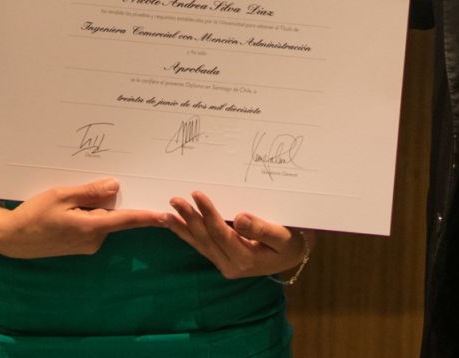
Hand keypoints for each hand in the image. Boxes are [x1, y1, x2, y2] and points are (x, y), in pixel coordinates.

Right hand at [0, 178, 169, 258]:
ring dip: (95, 206)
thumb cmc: (33, 215)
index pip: (126, 220)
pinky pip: (90, 224)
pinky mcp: (77, 244)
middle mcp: (92, 240)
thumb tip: (116, 187)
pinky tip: (69, 204)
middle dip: (113, 201)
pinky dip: (86, 213)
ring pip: (100, 219)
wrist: (11, 239)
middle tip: (114, 181)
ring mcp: (85, 244)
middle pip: (113, 216)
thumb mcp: (61, 196)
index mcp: (91, 227)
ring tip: (74, 193)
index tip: (166, 215)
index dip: (147, 216)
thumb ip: (90, 192)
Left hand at [167, 190, 310, 279]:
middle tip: (174, 199)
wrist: (293, 254)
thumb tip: (239, 218)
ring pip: (199, 244)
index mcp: (245, 259)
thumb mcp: (283, 236)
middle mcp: (231, 265)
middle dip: (189, 218)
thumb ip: (262, 229)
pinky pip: (201, 246)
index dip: (208, 214)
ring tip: (165, 214)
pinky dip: (186, 234)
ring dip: (181, 228)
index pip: (221, 233)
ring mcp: (224, 264)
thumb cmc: (290, 241)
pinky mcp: (221, 259)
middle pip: (205, 239)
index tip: (197, 194)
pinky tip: (174, 224)